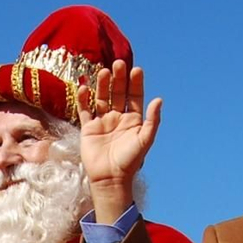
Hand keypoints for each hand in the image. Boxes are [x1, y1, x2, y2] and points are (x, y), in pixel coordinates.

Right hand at [77, 61, 161, 225]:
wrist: (110, 178)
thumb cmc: (130, 161)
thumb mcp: (145, 140)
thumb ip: (152, 120)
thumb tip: (158, 99)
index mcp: (133, 119)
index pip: (135, 96)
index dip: (135, 83)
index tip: (136, 70)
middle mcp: (118, 117)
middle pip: (118, 93)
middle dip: (119, 79)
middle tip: (119, 64)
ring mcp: (102, 121)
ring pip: (102, 98)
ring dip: (102, 85)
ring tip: (104, 72)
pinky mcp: (88, 128)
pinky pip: (85, 110)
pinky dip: (83, 99)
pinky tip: (83, 87)